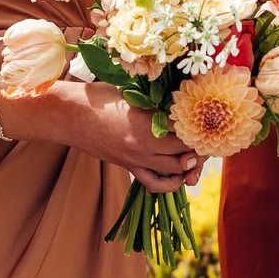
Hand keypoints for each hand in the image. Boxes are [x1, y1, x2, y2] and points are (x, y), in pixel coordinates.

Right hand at [12, 81, 202, 193]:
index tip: (209, 120)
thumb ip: (157, 101)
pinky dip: (171, 182)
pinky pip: (155, 184)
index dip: (202, 128)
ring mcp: (136, 160)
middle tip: (206, 135)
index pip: (187, 132)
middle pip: (186, 154)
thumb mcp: (132, 93)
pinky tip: (178, 174)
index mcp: (146, 124)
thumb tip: (184, 102)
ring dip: (189, 164)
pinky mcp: (128, 167)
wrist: (69, 115)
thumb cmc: (100, 96)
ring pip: (175, 171)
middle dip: (200, 146)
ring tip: (194, 151)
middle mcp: (144, 147)